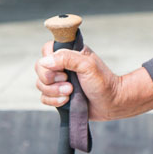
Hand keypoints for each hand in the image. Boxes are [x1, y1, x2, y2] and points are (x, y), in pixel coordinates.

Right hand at [35, 42, 152, 120]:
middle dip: (50, 79)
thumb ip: (67, 58)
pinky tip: (67, 101)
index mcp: (70, 54)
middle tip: (68, 83)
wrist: (112, 103)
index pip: (47, 50)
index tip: (62, 69)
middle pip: (40, 68)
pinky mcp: (59, 96)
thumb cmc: (104, 82)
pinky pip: (44, 98)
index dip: (49, 60)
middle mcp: (63, 66)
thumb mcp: (87, 65)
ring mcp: (59, 82)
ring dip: (54, 91)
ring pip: (40, 84)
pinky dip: (54, 101)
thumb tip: (45, 61)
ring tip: (70, 93)